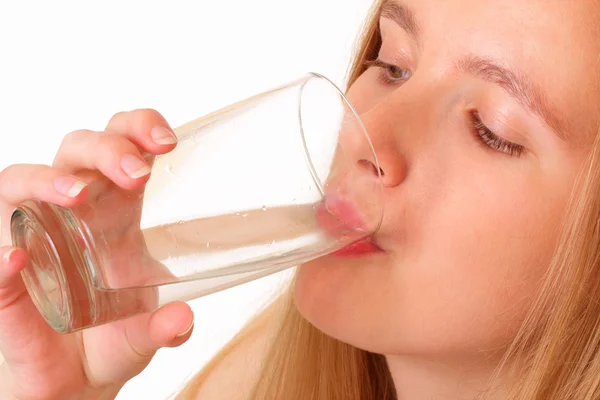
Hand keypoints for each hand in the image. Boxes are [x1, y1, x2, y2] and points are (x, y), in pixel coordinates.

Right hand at [0, 109, 194, 399]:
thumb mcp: (146, 334)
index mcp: (116, 213)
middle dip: (106, 149)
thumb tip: (181, 319)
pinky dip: (0, 254)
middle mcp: (72, 215)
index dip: (139, 129)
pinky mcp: (5, 278)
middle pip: (77, 152)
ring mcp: (33, 239)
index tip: (166, 140)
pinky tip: (15, 258)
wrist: (74, 381)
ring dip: (47, 180)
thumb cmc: (112, 341)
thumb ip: (166, 328)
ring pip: (21, 182)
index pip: (122, 149)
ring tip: (76, 195)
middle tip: (136, 173)